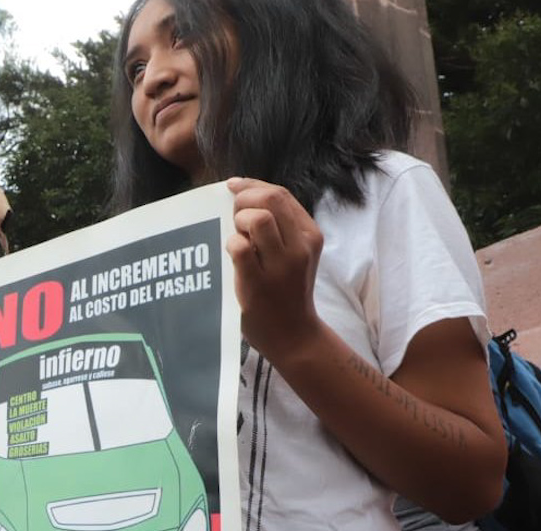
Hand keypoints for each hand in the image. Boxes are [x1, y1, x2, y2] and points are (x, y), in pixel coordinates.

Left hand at [225, 178, 324, 364]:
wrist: (293, 335)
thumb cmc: (287, 292)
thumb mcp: (295, 254)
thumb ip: (278, 228)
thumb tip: (242, 196)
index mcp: (310, 234)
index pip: (280, 193)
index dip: (252, 185)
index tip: (234, 187)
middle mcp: (300, 246)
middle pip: (270, 198)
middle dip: (243, 198)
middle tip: (233, 214)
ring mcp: (281, 265)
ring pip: (257, 219)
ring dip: (238, 220)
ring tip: (235, 235)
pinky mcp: (258, 283)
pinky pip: (239, 247)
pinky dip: (230, 243)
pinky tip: (231, 253)